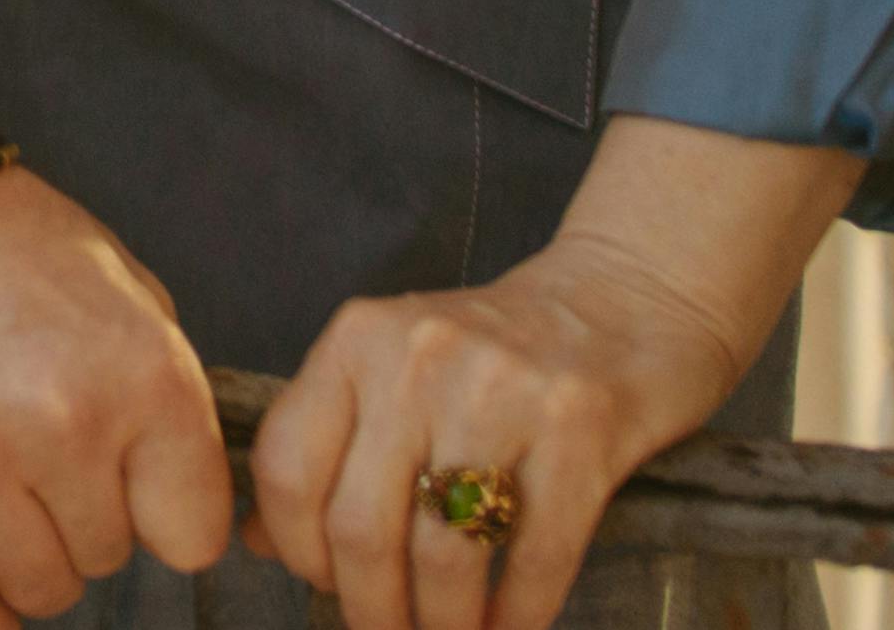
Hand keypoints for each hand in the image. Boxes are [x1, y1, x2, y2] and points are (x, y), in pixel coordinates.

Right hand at [0, 165, 231, 629]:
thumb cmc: (1, 236)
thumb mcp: (123, 289)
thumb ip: (165, 396)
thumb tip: (188, 498)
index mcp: (144, 373)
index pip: (192, 537)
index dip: (161, 516)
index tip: (133, 491)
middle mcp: (66, 423)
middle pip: (106, 560)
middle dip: (81, 519)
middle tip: (41, 459)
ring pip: (36, 588)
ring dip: (22, 552)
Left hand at [242, 235, 756, 629]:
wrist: (630, 296)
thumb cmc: (498, 350)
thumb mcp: (394, 367)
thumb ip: (327, 443)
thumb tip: (263, 543)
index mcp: (358, 339)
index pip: (288, 468)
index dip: (299, 551)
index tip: (323, 587)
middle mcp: (420, 358)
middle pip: (360, 526)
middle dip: (369, 610)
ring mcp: (505, 392)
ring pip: (443, 555)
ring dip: (443, 625)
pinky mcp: (583, 431)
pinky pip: (535, 558)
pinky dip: (518, 616)